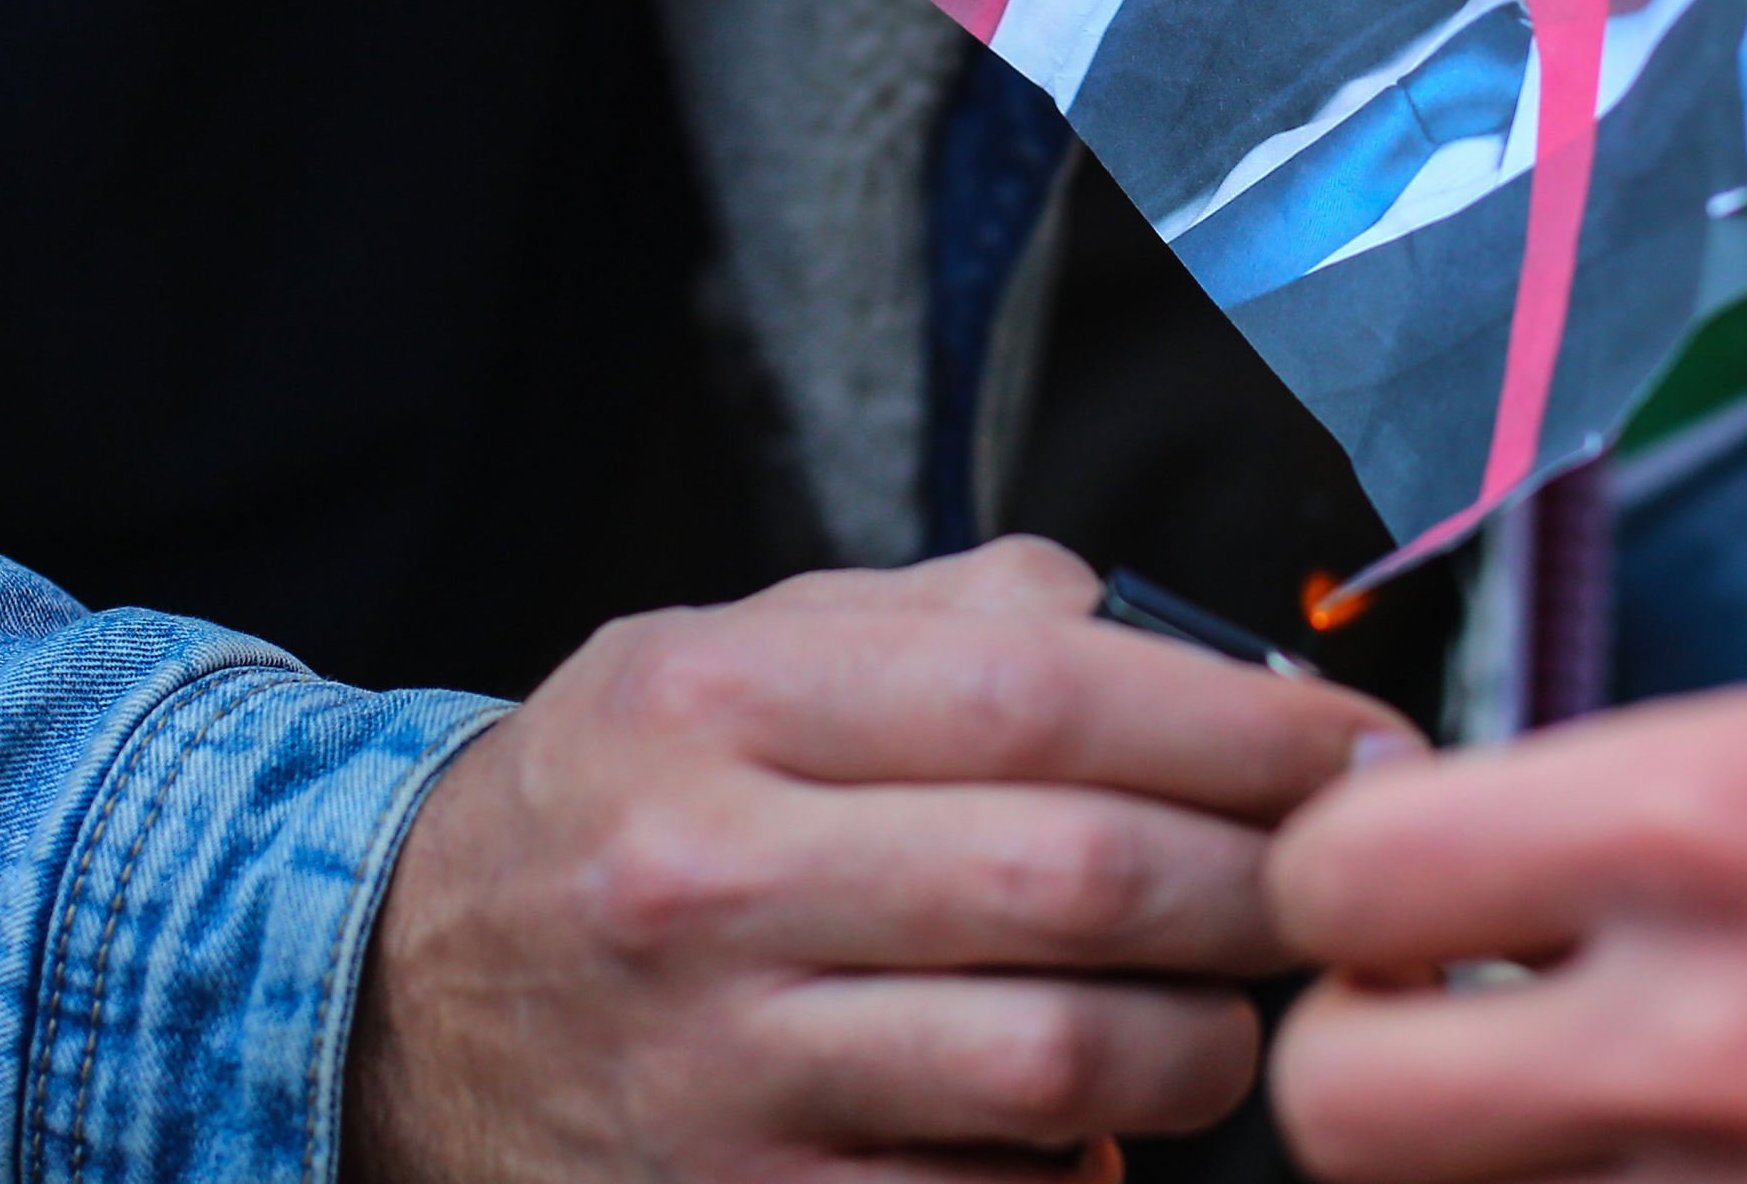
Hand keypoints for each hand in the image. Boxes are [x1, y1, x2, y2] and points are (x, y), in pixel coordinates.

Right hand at [345, 537, 1405, 1183]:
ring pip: (1061, 1066)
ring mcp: (724, 1071)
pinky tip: (1094, 1116)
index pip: (1048, 698)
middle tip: (1341, 882)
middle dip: (1265, 885)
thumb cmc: (621, 804)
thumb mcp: (739, 651)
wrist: (389, 999)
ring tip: (1227, 1009)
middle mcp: (713, 880)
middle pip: (1081, 882)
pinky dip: (1083, 1163)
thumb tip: (1173, 640)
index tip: (1357, 746)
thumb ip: (954, 617)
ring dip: (1205, 1045)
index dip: (1245, 726)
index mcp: (726, 705)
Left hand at [1264, 616, 1746, 1183]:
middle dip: (1365, 1062)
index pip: (1347, 886)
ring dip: (1511, 1160)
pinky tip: (1739, 1155)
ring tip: (1606, 1088)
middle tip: (1442, 1021)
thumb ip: (1682, 769)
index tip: (1394, 886)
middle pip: (1344, 1113)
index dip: (1337, 886)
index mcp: (1709, 824)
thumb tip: (1545, 837)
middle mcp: (1713, 1037)